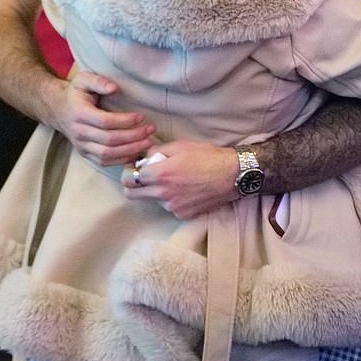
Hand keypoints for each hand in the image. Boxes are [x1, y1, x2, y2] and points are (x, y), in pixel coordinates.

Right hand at [57, 71, 154, 166]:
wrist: (58, 108)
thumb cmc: (75, 93)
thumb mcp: (83, 79)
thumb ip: (98, 82)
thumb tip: (114, 88)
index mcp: (79, 114)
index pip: (105, 122)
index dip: (125, 121)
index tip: (141, 117)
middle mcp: (79, 132)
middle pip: (109, 140)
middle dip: (133, 136)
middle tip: (150, 130)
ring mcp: (81, 145)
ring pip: (107, 154)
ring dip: (130, 150)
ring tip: (147, 142)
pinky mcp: (85, 154)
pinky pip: (103, 162)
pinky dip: (121, 160)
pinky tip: (135, 153)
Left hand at [121, 139, 239, 218]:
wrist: (232, 175)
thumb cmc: (207, 157)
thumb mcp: (180, 146)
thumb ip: (156, 151)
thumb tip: (143, 158)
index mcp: (160, 174)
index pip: (128, 179)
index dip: (129, 171)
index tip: (135, 167)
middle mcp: (163, 193)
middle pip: (132, 195)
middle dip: (133, 185)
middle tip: (144, 177)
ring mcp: (173, 206)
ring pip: (152, 200)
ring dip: (155, 191)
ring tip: (174, 180)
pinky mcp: (183, 214)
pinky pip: (168, 207)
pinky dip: (171, 199)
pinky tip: (185, 189)